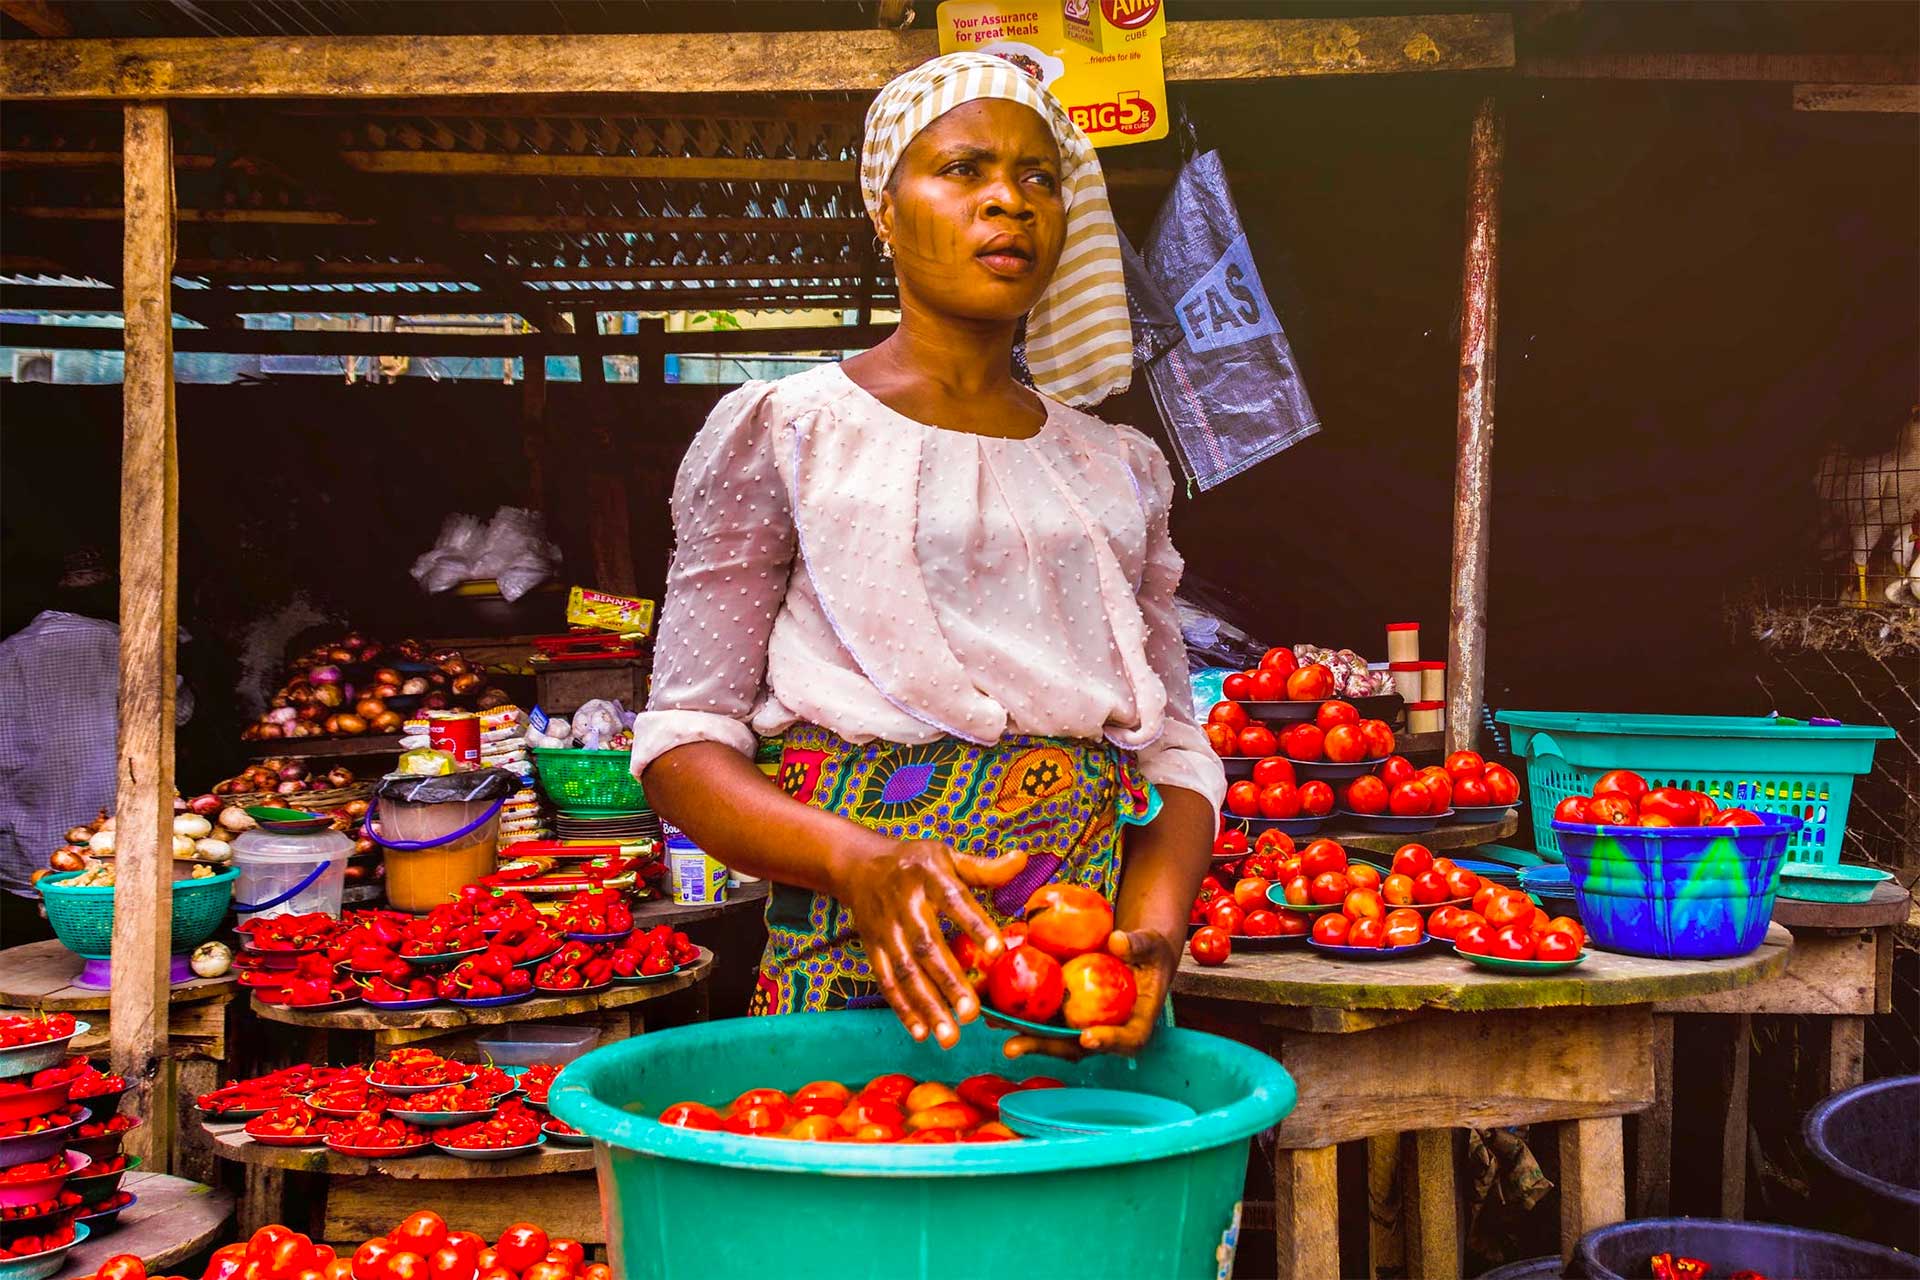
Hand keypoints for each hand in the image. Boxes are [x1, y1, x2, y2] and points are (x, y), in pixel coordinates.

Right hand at [836, 836, 1028, 1049]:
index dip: (974, 924)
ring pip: (905, 972)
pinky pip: (886, 981)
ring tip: (949, 1036)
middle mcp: (905, 905)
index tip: (997, 949)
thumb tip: (1022, 859)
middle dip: (949, 982)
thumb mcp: (947, 855)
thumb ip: (984, 868)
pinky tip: (921, 1032)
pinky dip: (902, 1008)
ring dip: (926, 1006)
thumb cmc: (915, 862)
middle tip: (972, 1014)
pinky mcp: (872, 949)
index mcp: (928, 877)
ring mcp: (886, 930)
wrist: (858, 865)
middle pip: (927, 947)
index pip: (954, 900)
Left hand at [1002, 928, 1178, 1060]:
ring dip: (1019, 1031)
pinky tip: (990, 998)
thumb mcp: (1150, 944)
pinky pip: (1039, 1013)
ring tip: (990, 1022)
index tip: (1087, 1037)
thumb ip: (1137, 945)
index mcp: (1134, 1023)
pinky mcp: (1063, 1010)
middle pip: (1075, 1046)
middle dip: (1042, 1047)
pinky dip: (1015, 1007)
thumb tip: (1117, 941)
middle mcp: (1103, 1030)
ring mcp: (1080, 1022)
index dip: (1108, 1042)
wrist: (1135, 952)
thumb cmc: (1149, 951)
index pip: (1127, 1040)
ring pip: (1050, 1033)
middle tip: (1013, 1047)